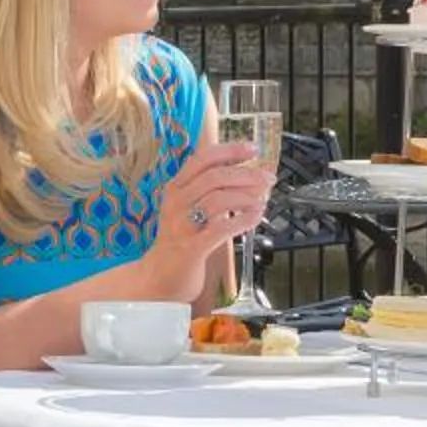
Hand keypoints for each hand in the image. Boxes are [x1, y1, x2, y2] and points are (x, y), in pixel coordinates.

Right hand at [153, 140, 273, 270]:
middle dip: (246, 174)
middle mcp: (176, 203)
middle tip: (267, 178)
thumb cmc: (181, 239)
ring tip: (262, 200)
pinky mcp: (191, 248)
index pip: (202, 159)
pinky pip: (221, 229)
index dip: (230, 150)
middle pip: (215, 177)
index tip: (253, 149)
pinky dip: (243, 220)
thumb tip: (246, 175)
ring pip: (218, 200)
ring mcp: (182, 225)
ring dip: (247, 197)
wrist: (159, 277)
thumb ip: (210, 191)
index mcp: (176, 188)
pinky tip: (255, 217)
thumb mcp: (189, 208)